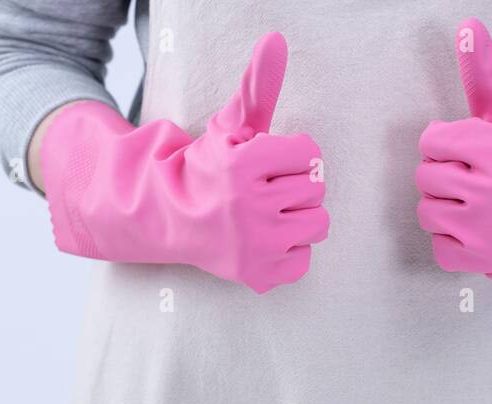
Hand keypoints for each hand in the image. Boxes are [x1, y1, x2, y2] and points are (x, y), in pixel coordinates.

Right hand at [41, 33, 328, 293]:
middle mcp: (249, 206)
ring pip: (319, 224)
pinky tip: (265, 240)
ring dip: (300, 217)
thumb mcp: (230, 125)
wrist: (172, 218)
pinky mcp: (258, 275)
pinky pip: (305, 260)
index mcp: (244, 164)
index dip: (292, 154)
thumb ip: (257, 86)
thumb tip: (276, 40)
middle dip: (295, 184)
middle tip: (266, 190)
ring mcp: (254, 245)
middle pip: (317, 188)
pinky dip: (290, 252)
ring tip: (271, 213)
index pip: (310, 153)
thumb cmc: (210, 169)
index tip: (268, 162)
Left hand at [416, 18, 491, 276]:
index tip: (470, 151)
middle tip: (474, 177)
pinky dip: (453, 241)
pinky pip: (439, 249)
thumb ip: (482, 73)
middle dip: (445, 173)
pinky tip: (475, 228)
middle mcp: (490, 191)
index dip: (446, 143)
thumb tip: (467, 26)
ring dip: (445, 206)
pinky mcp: (486, 260)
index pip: (430, 141)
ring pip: (427, 213)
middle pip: (424, 177)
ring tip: (474, 201)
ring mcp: (487, 230)